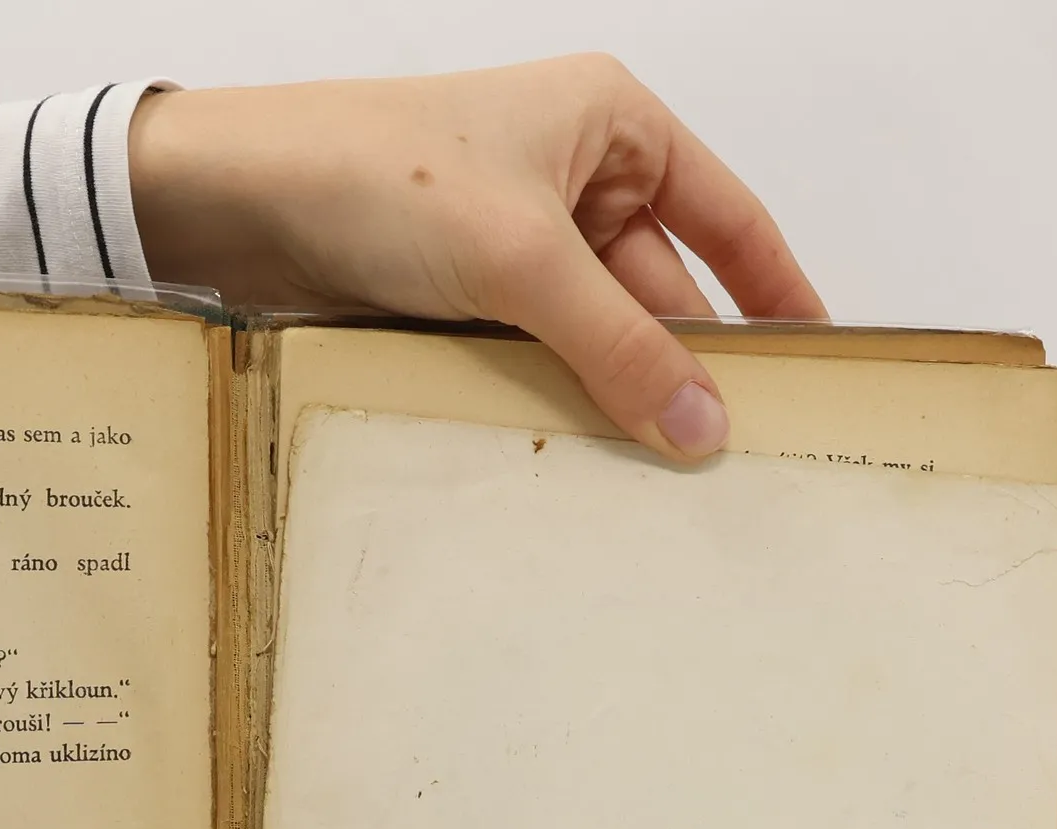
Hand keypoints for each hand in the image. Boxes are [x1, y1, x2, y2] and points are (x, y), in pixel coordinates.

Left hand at [129, 56, 826, 460]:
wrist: (240, 201)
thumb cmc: (380, 175)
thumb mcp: (522, 258)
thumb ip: (618, 345)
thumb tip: (703, 423)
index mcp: (611, 126)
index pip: (728, 217)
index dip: (776, 290)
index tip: (816, 362)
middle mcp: (570, 178)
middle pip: (659, 286)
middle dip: (684, 363)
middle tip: (725, 455)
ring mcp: (512, 241)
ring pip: (592, 330)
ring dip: (613, 391)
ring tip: (657, 474)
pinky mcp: (459, 295)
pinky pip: (532, 353)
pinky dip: (553, 397)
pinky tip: (577, 453)